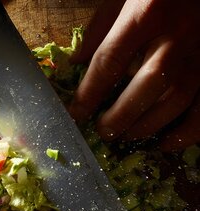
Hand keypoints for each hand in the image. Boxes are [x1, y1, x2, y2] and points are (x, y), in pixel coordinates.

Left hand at [69, 0, 199, 151]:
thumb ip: (99, 29)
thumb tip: (76, 64)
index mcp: (145, 14)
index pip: (109, 61)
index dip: (89, 93)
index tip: (76, 114)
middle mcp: (176, 35)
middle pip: (146, 85)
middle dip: (120, 115)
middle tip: (103, 131)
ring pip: (177, 99)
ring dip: (147, 126)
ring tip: (125, 135)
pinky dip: (186, 132)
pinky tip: (164, 143)